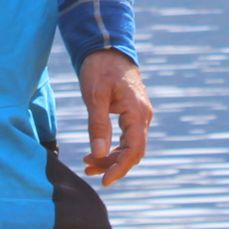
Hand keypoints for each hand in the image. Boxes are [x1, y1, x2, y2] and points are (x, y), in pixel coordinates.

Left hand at [78, 49, 151, 186]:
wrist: (106, 47)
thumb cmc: (100, 68)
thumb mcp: (94, 95)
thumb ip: (97, 125)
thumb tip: (98, 153)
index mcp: (136, 111)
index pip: (134, 150)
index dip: (120, 168)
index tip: (104, 181)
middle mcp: (142, 115)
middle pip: (133, 152)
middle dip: (112, 165)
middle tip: (87, 170)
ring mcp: (139, 114)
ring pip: (129, 146)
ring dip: (110, 158)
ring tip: (87, 163)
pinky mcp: (132, 113)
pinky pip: (126, 137)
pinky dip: (112, 148)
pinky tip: (95, 151)